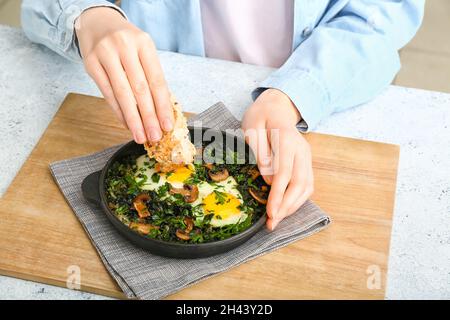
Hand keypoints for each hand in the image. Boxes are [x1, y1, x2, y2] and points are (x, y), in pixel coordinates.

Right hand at [75, 7, 172, 143]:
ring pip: (122, 93)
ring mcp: (106, 53)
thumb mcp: (143, 51)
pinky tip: (127, 124)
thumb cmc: (126, 43)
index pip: (157, 80)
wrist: (98, 23)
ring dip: (133, 119)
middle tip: (155, 136)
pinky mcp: (90, 63)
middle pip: (140, 89)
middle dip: (149, 117)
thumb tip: (162, 112)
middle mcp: (125, 46)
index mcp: (144, 43)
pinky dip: (118, 111)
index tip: (167, 125)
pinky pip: (107, 93)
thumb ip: (152, 77)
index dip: (163, 106)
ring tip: (140, 136)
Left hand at [241, 89, 313, 229]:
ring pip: (307, 187)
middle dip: (286, 206)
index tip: (270, 212)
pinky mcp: (306, 163)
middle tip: (272, 223)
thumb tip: (268, 179)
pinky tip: (284, 209)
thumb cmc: (261, 116)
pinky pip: (306, 185)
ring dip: (293, 206)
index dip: (278, 195)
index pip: (285, 173)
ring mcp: (306, 157)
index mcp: (286, 139)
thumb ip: (259, 151)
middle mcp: (301, 150)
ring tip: (277, 220)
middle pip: (301, 183)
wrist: (277, 107)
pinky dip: (296, 200)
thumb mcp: (251, 127)